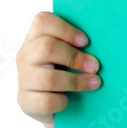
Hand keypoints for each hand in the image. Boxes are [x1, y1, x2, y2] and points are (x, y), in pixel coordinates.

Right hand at [16, 11, 101, 127]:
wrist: (54, 106)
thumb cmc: (66, 73)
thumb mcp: (69, 55)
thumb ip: (78, 45)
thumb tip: (103, 43)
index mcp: (35, 37)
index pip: (42, 21)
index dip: (66, 30)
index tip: (86, 41)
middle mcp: (25, 55)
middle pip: (47, 47)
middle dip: (75, 57)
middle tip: (95, 66)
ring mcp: (23, 78)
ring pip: (48, 78)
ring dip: (76, 81)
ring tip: (94, 83)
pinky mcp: (25, 101)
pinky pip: (46, 101)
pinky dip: (62, 101)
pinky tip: (69, 100)